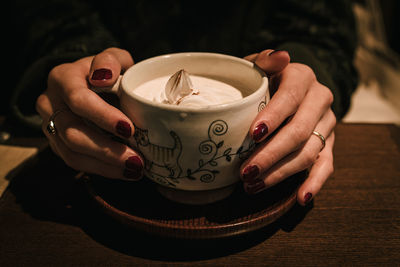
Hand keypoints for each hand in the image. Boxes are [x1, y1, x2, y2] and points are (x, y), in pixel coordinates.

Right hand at [36, 48, 143, 179]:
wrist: (90, 84)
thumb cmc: (107, 72)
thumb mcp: (112, 58)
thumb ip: (110, 61)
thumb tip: (103, 76)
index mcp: (62, 78)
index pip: (78, 99)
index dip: (102, 116)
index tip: (128, 128)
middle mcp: (50, 103)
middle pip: (72, 132)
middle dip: (106, 150)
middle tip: (135, 160)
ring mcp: (50, 126)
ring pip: (71, 153)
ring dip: (105, 165)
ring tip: (134, 169)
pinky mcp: (57, 143)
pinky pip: (74, 162)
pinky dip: (101, 169)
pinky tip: (124, 171)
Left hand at [242, 49, 335, 205]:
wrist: (288, 86)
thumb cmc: (265, 79)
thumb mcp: (260, 65)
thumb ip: (265, 60)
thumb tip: (280, 57)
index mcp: (302, 78)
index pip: (289, 98)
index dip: (273, 117)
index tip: (252, 135)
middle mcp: (319, 100)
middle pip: (299, 132)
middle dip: (271, 154)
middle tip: (245, 171)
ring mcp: (327, 124)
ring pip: (308, 153)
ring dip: (280, 173)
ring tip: (252, 185)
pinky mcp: (329, 143)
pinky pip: (327, 166)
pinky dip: (315, 184)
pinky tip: (301, 198)